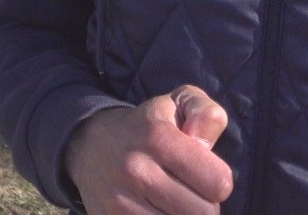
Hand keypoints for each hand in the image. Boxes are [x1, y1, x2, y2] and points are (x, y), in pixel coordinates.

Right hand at [64, 86, 232, 213]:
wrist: (89, 145)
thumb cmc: (146, 126)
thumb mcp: (178, 104)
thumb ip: (206, 114)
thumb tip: (206, 142)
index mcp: (158, 137)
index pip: (218, 182)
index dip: (218, 181)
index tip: (204, 174)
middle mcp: (136, 169)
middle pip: (203, 213)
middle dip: (204, 205)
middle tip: (190, 192)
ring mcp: (121, 201)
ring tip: (173, 202)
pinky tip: (157, 210)